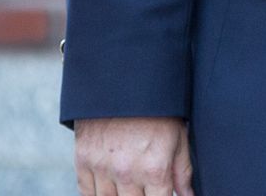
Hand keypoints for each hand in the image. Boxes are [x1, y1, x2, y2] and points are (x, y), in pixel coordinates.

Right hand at [73, 116, 193, 195]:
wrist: (123, 80)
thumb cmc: (158, 108)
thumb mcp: (178, 136)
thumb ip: (182, 172)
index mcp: (155, 169)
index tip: (160, 193)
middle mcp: (127, 172)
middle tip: (144, 187)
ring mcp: (102, 167)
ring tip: (128, 187)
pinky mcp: (83, 159)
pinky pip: (86, 191)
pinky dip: (95, 194)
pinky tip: (108, 188)